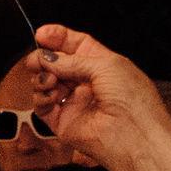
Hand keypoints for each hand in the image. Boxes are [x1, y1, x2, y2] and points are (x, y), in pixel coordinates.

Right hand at [30, 25, 170, 170]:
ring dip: (43, 78)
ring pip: (46, 84)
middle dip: (44, 59)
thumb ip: (72, 60)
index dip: (58, 38)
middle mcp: (87, 83)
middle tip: (35, 59)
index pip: (76, 45)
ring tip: (50, 81)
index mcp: (102, 65)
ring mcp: (74, 102)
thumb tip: (47, 57)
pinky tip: (51, 95)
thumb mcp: (106, 65)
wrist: (134, 136)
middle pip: (57, 64)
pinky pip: (42, 106)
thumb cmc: (133, 100)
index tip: (41, 34)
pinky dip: (41, 97)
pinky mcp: (63, 122)